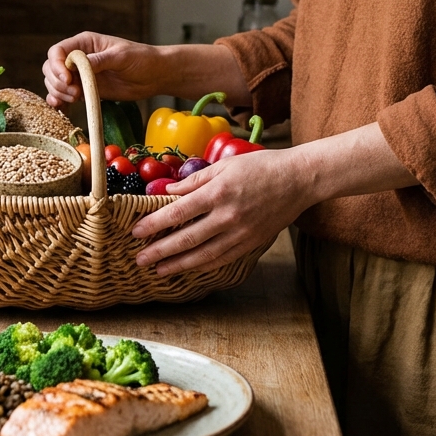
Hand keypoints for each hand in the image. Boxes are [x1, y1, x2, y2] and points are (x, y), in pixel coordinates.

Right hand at [43, 32, 167, 106]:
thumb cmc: (141, 59)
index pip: (58, 52)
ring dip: (59, 93)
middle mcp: (78, 58)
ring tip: (76, 99)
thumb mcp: (121, 57)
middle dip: (58, 82)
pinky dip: (60, 102)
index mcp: (85, 43)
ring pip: (55, 83)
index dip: (57, 66)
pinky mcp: (85, 90)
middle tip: (75, 93)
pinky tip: (61, 108)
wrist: (155, 76)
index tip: (67, 79)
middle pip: (51, 68)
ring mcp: (80, 75)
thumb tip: (78, 64)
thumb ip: (99, 60)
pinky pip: (65, 96)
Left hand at [132, 150, 315, 275]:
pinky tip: (188, 268)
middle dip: (160, 251)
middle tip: (139, 259)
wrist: (299, 179)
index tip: (136, 232)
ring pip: (204, 254)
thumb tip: (168, 191)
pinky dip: (203, 265)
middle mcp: (228, 216)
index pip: (178, 213)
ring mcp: (241, 232)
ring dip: (178, 265)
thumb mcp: (225, 165)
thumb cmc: (262, 166)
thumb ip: (195, 180)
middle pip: (187, 239)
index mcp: (218, 193)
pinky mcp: (252, 242)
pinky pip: (223, 258)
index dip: (154, 224)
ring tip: (159, 270)